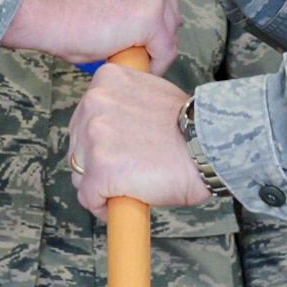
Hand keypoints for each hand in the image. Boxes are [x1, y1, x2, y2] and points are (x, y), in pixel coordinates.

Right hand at [1, 0, 181, 69]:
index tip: (137, 25)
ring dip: (152, 47)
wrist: (45, 9)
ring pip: (170, 31)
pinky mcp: (151, 17)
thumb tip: (151, 6)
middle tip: (129, 41)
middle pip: (172, 7)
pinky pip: (165, 51)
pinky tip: (133, 63)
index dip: (153, 11)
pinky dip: (153, 64)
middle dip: (155, 30)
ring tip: (126, 51)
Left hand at [68, 63, 209, 217]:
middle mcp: (94, 103)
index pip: (84, 117)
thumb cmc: (189, 126)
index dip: (99, 141)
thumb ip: (124, 103)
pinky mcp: (100, 170)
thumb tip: (112, 126)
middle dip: (97, 164)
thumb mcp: (150, 93)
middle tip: (127, 172)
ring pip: (80, 174)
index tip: (117, 151)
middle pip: (78, 146)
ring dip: (100, 185)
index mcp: (106, 79)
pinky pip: (89, 198)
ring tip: (129, 186)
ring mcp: (94, 137)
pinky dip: (104, 207)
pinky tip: (127, 202)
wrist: (209, 146)